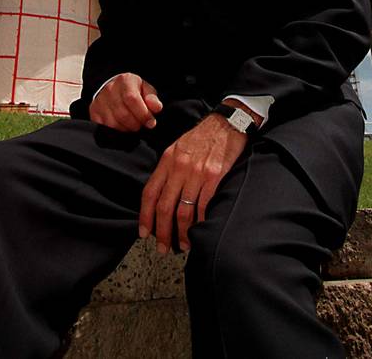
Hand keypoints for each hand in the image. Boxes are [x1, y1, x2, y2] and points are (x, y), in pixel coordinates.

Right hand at [89, 73, 162, 130]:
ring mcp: (100, 101)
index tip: (151, 122)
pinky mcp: (94, 112)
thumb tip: (157, 108)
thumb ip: (152, 99)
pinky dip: (116, 131)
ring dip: (127, 129)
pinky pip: (105, 128)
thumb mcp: (146, 90)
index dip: (143, 114)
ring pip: (114, 123)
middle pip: (123, 114)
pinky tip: (122, 126)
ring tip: (132, 125)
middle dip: (136, 124)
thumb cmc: (133, 90)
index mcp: (125, 81)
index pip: (132, 99)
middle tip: (141, 124)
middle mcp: (110, 89)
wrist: (114, 88)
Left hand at [139, 114, 247, 253]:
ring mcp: (197, 172)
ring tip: (184, 244)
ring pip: (184, 211)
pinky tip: (200, 230)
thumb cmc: (202, 137)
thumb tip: (160, 195)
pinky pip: (204, 206)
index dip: (145, 216)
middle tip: (163, 247)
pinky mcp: (214, 176)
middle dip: (162, 232)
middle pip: (165, 207)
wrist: (227, 123)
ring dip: (182, 232)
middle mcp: (179, 167)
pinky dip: (201, 222)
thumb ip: (168, 169)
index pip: (150, 192)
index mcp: (167, 159)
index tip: (144, 233)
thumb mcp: (178, 147)